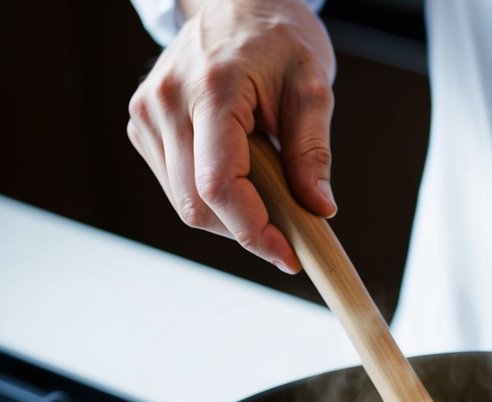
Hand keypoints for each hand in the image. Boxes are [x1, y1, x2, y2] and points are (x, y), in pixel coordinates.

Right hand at [126, 0, 336, 272]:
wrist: (236, 4)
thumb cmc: (278, 40)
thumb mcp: (312, 87)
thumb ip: (312, 151)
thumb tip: (319, 208)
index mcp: (212, 90)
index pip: (219, 184)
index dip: (254, 231)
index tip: (290, 255)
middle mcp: (167, 103)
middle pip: (197, 204)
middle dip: (247, 231)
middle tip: (291, 235)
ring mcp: (148, 114)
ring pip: (184, 203)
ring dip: (230, 218)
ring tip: (270, 194)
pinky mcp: (143, 126)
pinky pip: (176, 186)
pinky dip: (213, 199)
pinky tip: (242, 179)